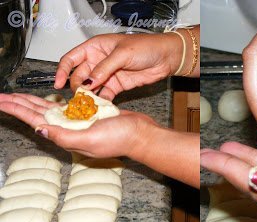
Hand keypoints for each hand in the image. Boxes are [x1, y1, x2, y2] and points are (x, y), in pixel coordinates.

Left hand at [0, 93, 198, 187]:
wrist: (140, 134)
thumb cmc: (120, 138)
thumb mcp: (89, 139)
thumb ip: (64, 135)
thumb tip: (39, 129)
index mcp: (66, 135)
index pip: (35, 120)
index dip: (17, 110)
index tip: (2, 102)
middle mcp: (69, 129)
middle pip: (38, 114)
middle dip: (19, 105)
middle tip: (3, 96)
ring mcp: (79, 121)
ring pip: (50, 109)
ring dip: (33, 101)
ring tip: (18, 96)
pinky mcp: (89, 114)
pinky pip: (68, 105)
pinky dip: (56, 100)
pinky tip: (48, 97)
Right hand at [54, 32, 182, 99]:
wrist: (166, 57)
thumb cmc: (146, 47)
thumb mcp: (122, 54)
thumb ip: (104, 69)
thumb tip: (87, 82)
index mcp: (96, 47)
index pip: (71, 59)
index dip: (62, 71)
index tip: (57, 84)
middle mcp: (98, 61)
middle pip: (79, 76)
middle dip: (77, 86)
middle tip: (79, 97)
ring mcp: (107, 74)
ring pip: (91, 87)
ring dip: (88, 96)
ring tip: (86, 106)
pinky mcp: (117, 85)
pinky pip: (104, 94)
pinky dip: (101, 101)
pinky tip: (99, 107)